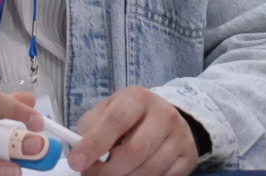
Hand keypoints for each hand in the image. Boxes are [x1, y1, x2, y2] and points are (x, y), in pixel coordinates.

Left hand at [69, 86, 199, 175]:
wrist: (163, 117)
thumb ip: (91, 130)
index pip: (116, 120)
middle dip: (109, 170)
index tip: (77, 162)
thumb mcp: (105, 112)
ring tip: (111, 175)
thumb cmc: (127, 117)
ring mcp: (179, 137)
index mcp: (138, 98)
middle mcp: (164, 114)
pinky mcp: (188, 157)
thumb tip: (81, 157)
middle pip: (135, 151)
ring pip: (149, 170)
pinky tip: (132, 174)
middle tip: (93, 175)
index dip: (95, 144)